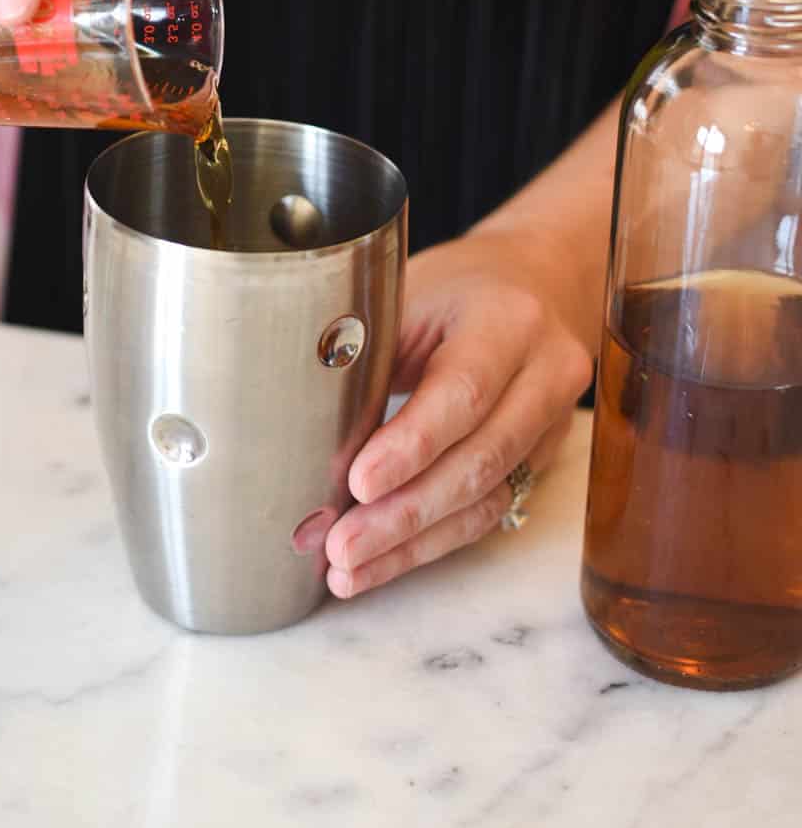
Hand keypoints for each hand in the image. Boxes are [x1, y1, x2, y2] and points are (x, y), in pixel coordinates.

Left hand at [325, 229, 594, 597]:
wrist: (538, 281)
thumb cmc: (458, 286)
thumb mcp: (411, 292)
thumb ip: (371, 351)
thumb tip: (298, 423)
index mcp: (509, 319)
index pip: (464, 392)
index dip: (411, 445)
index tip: (357, 483)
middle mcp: (545, 373)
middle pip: (479, 459)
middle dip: (405, 512)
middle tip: (341, 547)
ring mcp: (552, 423)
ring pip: (486, 499)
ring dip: (413, 542)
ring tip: (348, 569)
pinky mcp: (541, 459)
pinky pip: (488, 512)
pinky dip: (431, 542)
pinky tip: (383, 561)